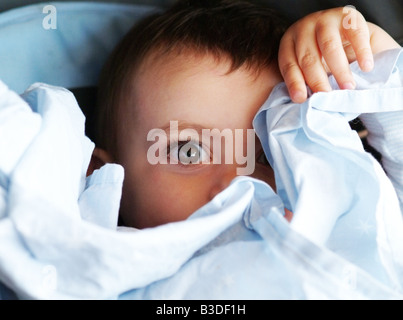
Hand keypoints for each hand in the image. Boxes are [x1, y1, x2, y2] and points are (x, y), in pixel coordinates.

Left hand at [278, 7, 399, 102]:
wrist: (345, 34)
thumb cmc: (321, 58)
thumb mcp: (308, 68)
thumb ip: (305, 82)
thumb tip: (306, 104)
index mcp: (289, 43)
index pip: (289, 65)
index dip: (294, 82)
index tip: (301, 99)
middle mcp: (303, 28)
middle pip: (308, 57)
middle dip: (317, 80)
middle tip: (327, 96)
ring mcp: (325, 20)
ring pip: (329, 46)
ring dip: (339, 69)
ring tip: (348, 87)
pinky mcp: (348, 16)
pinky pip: (356, 34)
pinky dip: (362, 52)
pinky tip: (366, 67)